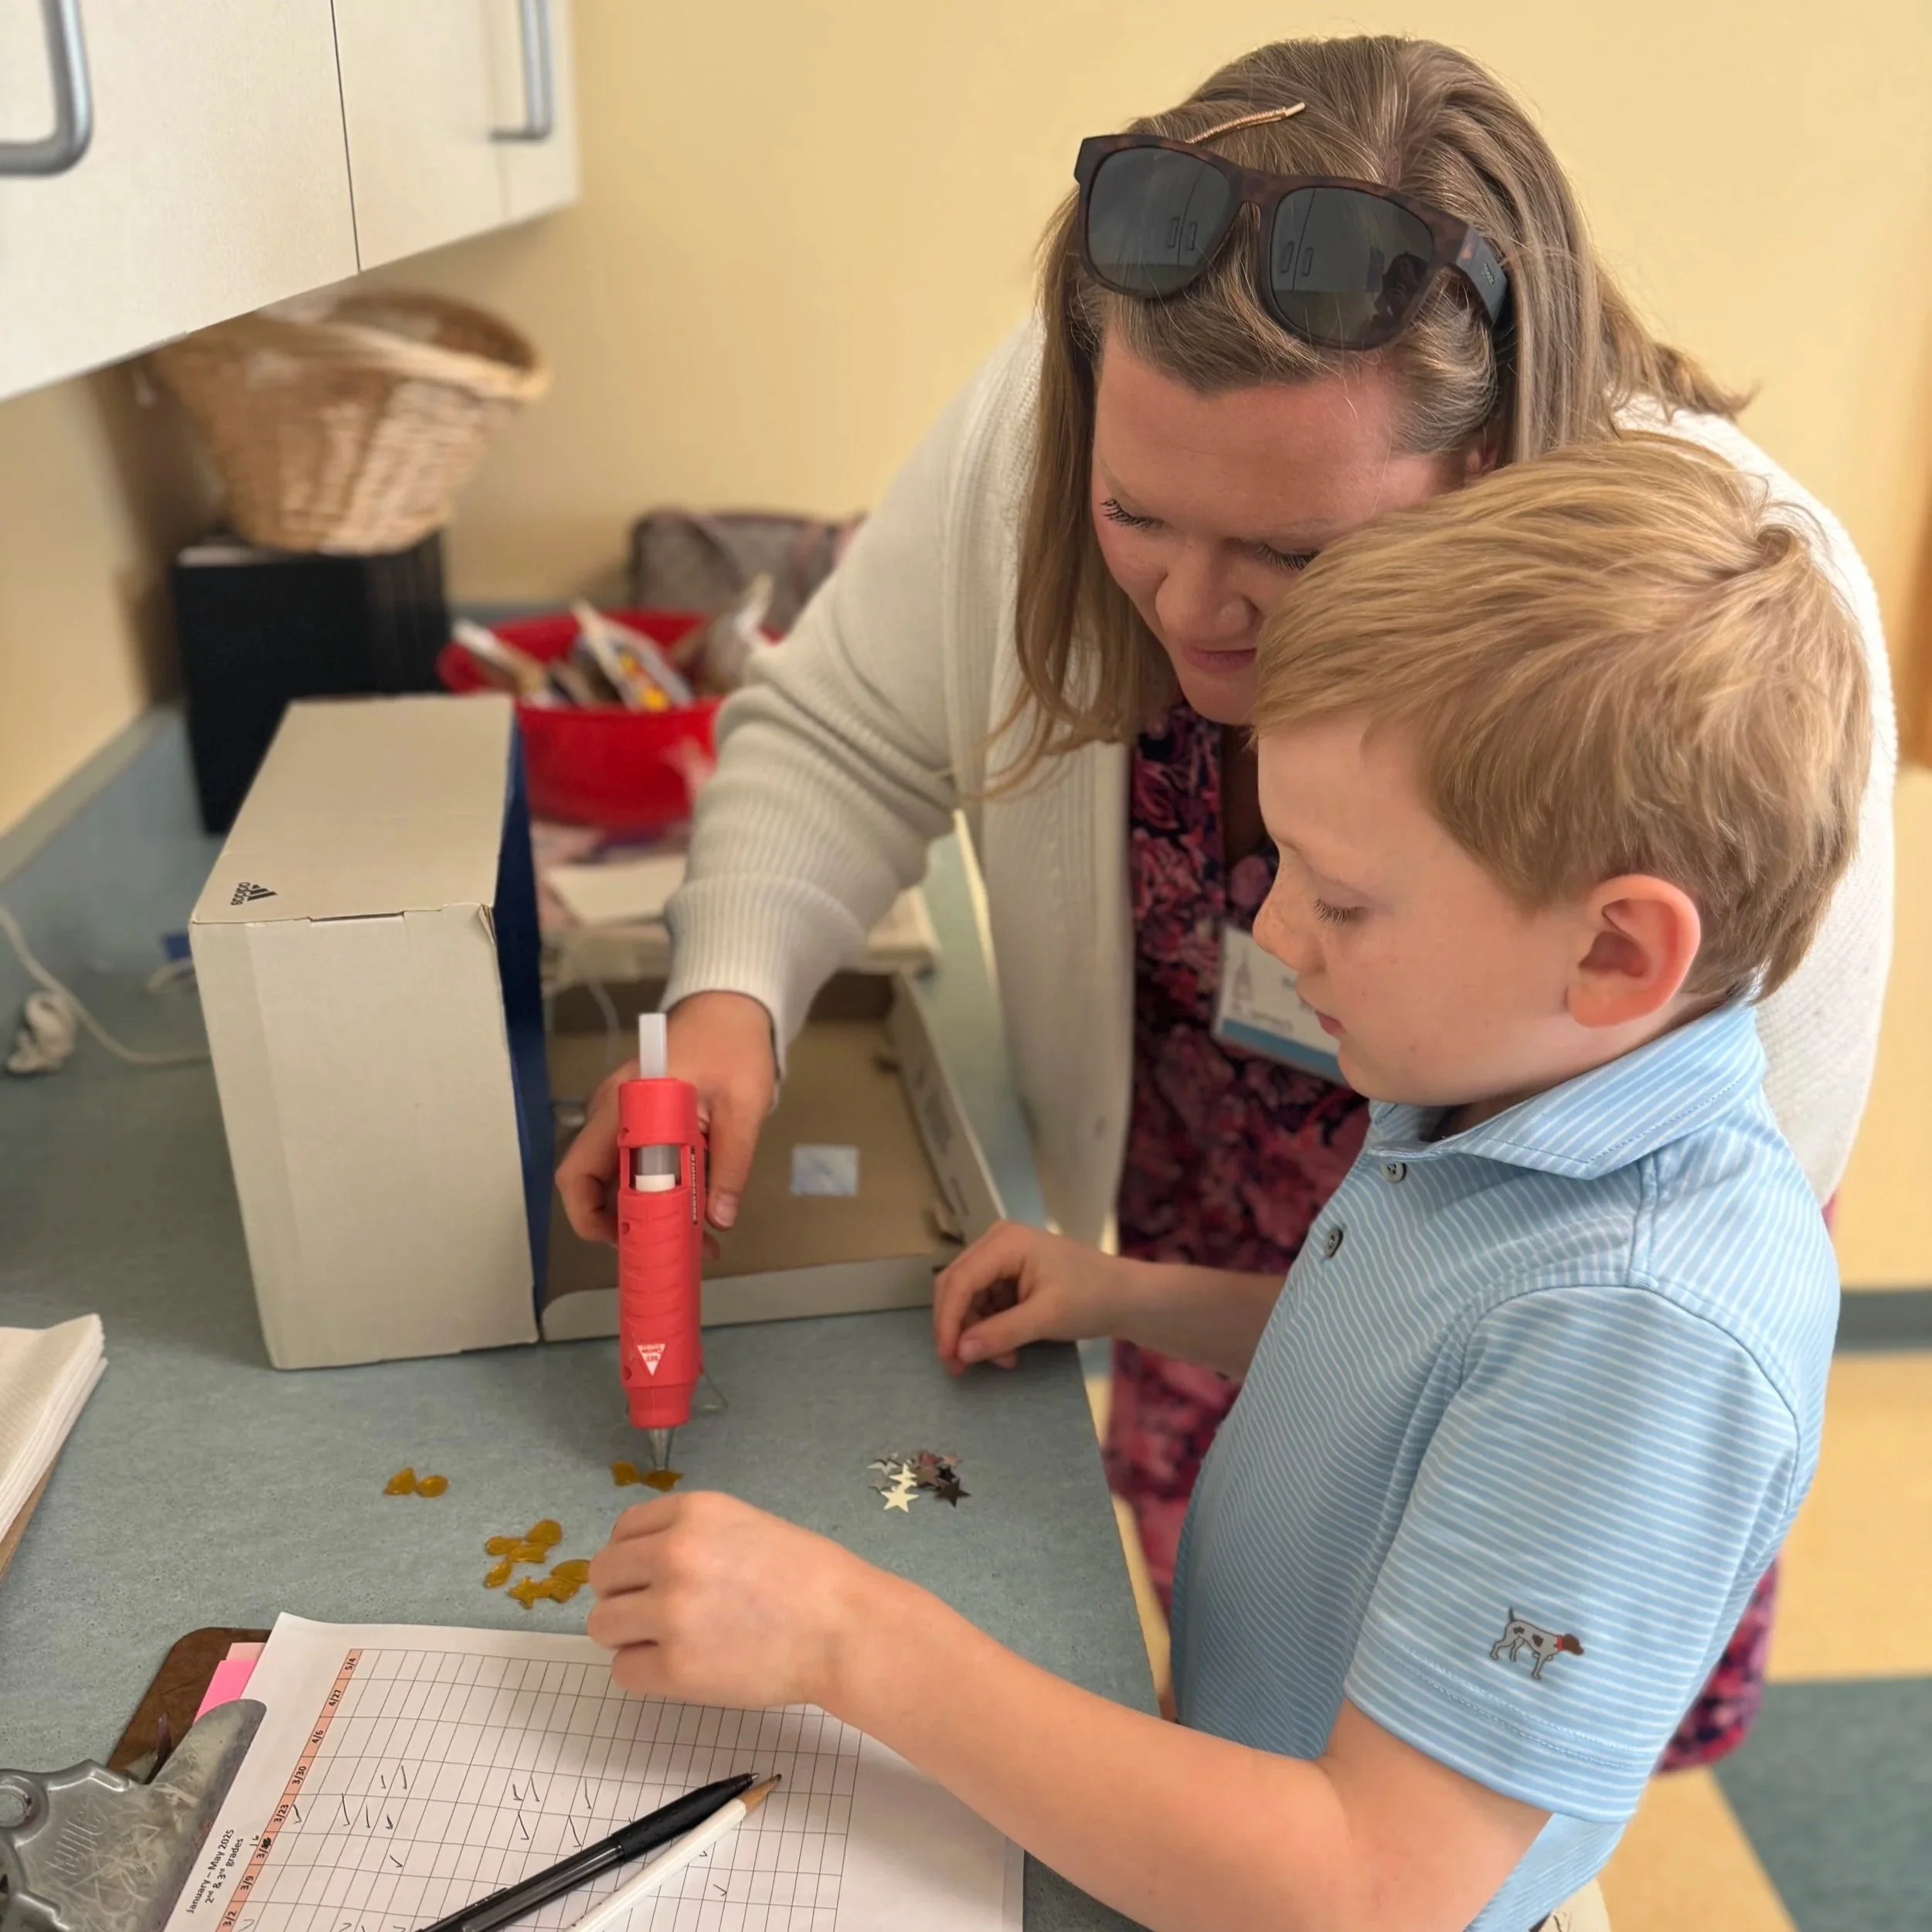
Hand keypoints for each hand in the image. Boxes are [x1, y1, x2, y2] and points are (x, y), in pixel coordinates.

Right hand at [556, 990, 776, 1243]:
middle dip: (626, 1224)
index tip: (635, 1241)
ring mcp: (621, 1113)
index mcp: (625, 1103)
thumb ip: (731, 1163)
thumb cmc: (735, 1046)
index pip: (580, 1171)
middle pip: (592, 1182)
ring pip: (615, 1177)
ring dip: (646, 1210)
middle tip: (674, 1248)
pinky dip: (655, 1190)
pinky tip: (693, 1205)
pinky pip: (633, 1161)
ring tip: (696, 1236)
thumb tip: (719, 1219)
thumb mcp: (743, 1106)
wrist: (732, 1005)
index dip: (593, 1216)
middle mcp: (610, 1110)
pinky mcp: (638, 1116)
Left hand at [586, 1492, 892, 1709]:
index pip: (622, 1530)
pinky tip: (681, 1666)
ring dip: (628, 1635)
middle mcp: (673, 1554)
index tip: (651, 1575)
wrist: (844, 1628)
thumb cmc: (805, 1576)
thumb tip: (637, 1565)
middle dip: (623, 1594)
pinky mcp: (675, 1667)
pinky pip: (623, 1670)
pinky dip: (645, 1671)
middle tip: (657, 1612)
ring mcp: (671, 1612)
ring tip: (668, 1641)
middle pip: (602, 1575)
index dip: (633, 1556)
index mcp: (692, 1512)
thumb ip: (689, 1535)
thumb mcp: (743, 1526)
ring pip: (603, 1625)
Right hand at [932, 1222, 1133, 1373]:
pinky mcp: (1010, 1273)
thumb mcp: (1046, 1318)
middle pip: (957, 1286)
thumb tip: (960, 1352)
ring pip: (969, 1297)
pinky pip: (985, 1301)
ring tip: (1005, 1359)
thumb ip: (1001, 1333)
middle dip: (958, 1328)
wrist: (1126, 1296)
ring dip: (979, 1332)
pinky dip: (991, 1328)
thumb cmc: (1091, 1299)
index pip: (959, 1281)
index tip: (949, 1358)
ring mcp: (1003, 1256)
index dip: (947, 1321)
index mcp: (1005, 1243)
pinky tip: (1009, 1348)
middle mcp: (997, 1242)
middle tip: (961, 1367)